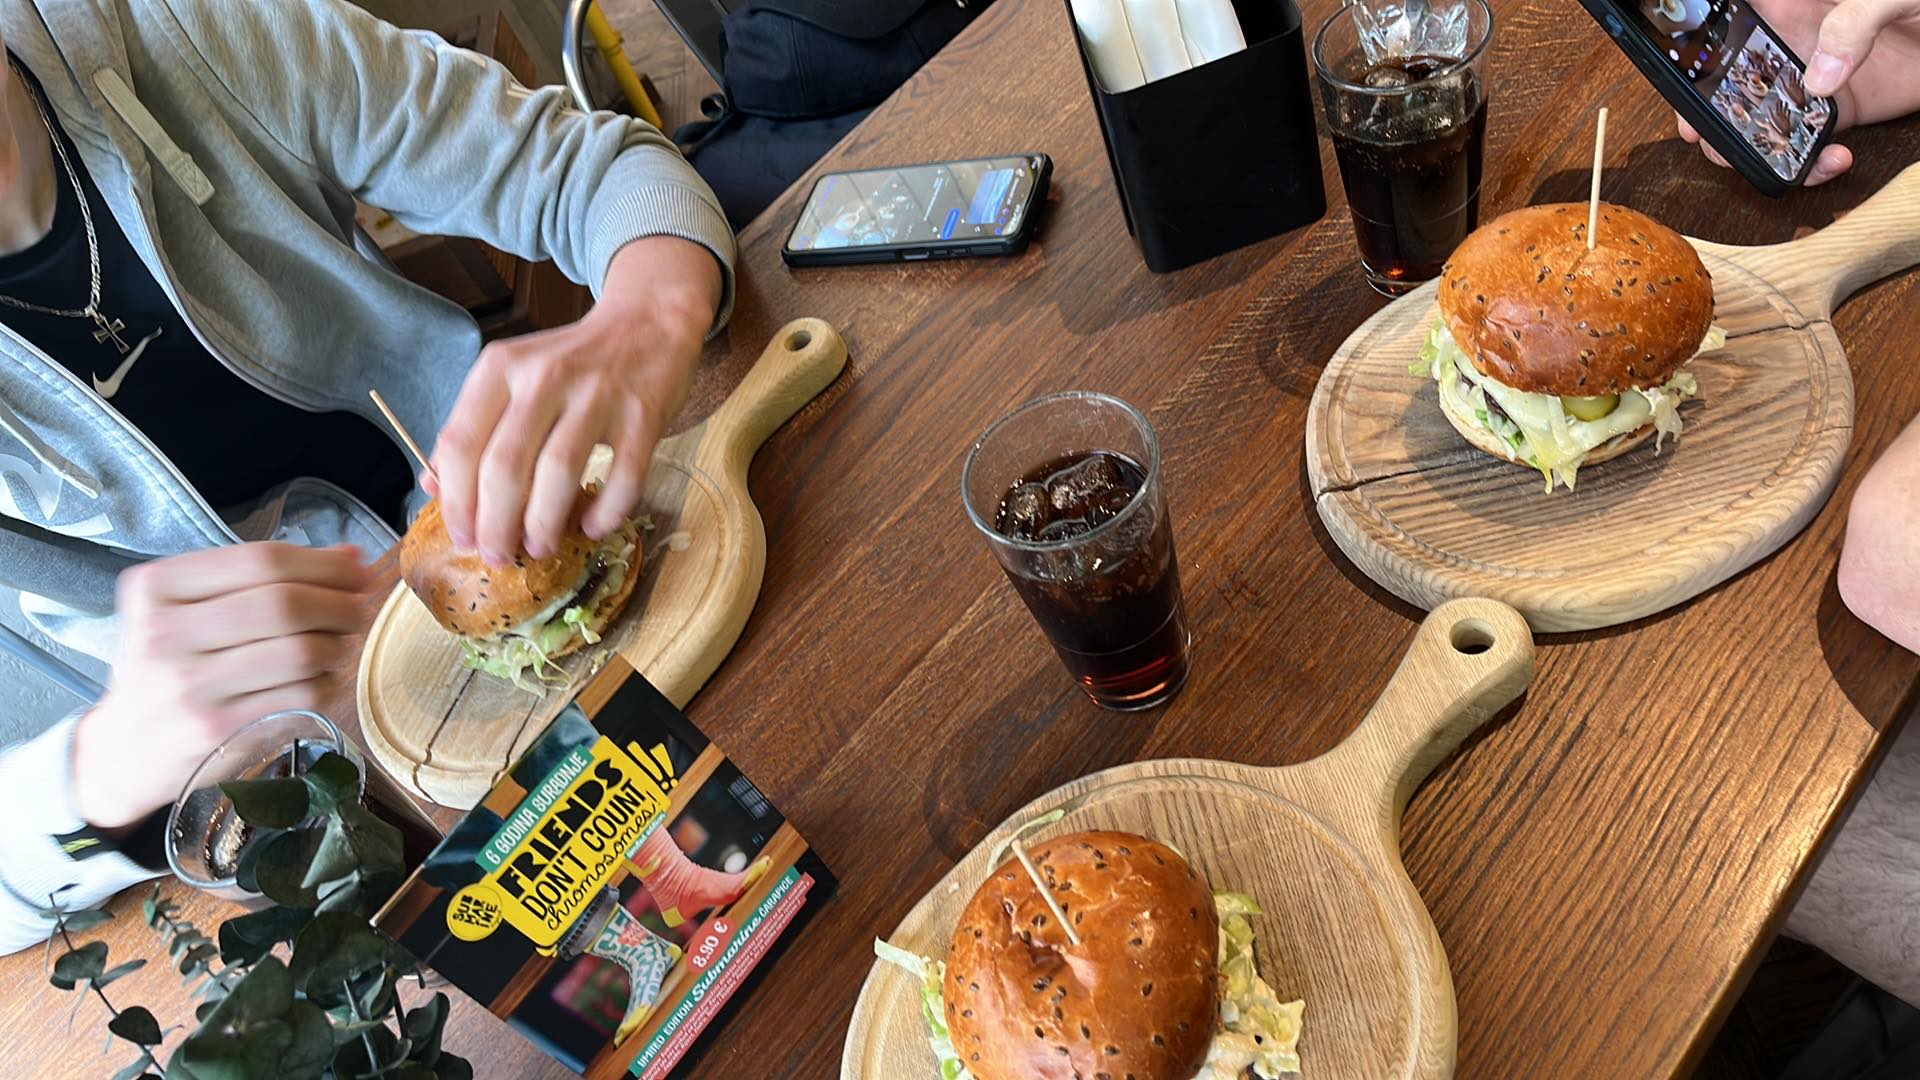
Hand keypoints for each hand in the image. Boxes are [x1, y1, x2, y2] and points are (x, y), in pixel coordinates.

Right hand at [70, 543, 373, 829]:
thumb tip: (349, 558)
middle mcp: (165, 634)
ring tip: (337, 644)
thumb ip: (263, 577)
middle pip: (284, 604)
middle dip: (339, 603)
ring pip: (301, 651)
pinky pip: (301, 696)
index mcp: (157, 588)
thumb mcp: (192, 608)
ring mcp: (190, 686)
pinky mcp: (217, 730)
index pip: (260, 560)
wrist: (128, 747)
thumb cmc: (173, 665)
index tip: (353, 569)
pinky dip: (327, 682)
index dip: (323, 563)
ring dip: (337, 644)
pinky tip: (320, 678)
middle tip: (355, 609)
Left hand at [428, 236, 721, 565]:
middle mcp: (544, 376)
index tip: (462, 537)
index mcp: (500, 368)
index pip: (461, 443)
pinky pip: (624, 477)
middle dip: (496, 526)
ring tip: (540, 547)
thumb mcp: (510, 378)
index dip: (457, 501)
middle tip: (499, 556)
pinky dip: (606, 513)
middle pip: (505, 466)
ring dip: (544, 524)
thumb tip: (433, 486)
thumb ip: (472, 426)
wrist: (646, 323)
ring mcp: (598, 394)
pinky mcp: (643, 414)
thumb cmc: (572, 362)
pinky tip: (594, 528)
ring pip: (559, 473)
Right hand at [1677, 0, 1919, 184]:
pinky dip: (1810, 166)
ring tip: (1783, 160)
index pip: (1725, 25)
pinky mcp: (1842, 112)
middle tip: (1713, 136)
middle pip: (1725, 83)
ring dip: (1760, 152)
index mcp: (1789, 5)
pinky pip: (1807, 146)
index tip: (1682, 79)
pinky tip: (1836, 160)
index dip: (1693, 53)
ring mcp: (1814, 80)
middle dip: (1709, 116)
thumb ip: (1855, 22)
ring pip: (1758, 123)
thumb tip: (1820, 78)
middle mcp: (1791, 44)